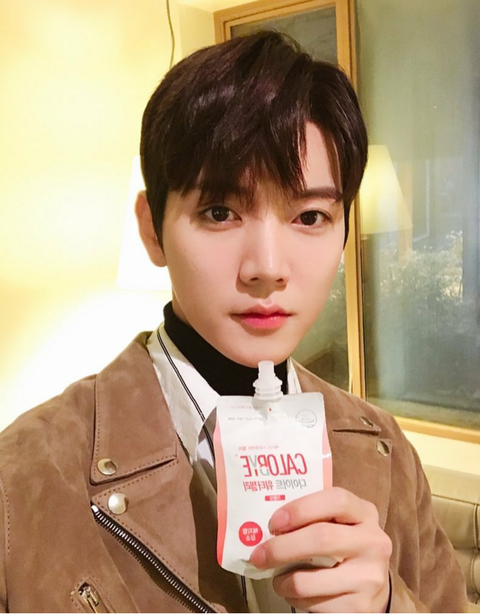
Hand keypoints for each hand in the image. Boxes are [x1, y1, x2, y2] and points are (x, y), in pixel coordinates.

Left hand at [249, 487, 391, 611]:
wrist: (374, 584)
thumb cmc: (345, 545)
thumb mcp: (339, 522)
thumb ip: (315, 516)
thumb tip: (266, 524)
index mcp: (364, 513)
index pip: (336, 500)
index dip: (301, 508)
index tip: (274, 522)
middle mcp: (373, 542)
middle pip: (322, 538)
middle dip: (282, 548)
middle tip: (258, 555)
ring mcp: (369, 577)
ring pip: (311, 580)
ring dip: (283, 580)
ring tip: (275, 578)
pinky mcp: (360, 606)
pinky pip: (315, 604)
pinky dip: (296, 598)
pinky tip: (293, 592)